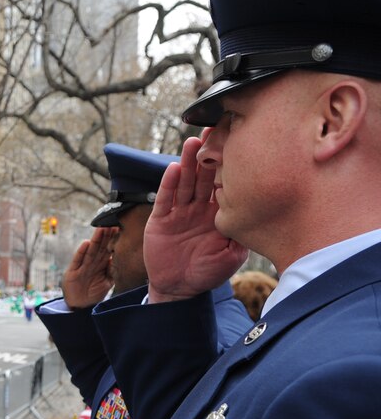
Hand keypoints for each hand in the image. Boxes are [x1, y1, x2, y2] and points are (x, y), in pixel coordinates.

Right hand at [62, 227, 116, 308]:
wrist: (79, 305)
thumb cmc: (93, 293)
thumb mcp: (107, 282)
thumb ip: (112, 271)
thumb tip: (120, 260)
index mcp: (100, 264)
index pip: (107, 249)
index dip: (112, 239)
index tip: (119, 228)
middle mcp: (91, 263)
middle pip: (99, 247)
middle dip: (105, 235)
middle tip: (112, 223)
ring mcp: (82, 266)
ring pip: (90, 251)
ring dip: (95, 240)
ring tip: (101, 229)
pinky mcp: (73, 272)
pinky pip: (78, 260)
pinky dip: (81, 252)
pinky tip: (86, 243)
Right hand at [145, 134, 248, 302]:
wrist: (179, 288)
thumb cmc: (207, 272)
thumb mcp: (233, 256)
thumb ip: (242, 235)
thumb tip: (258, 215)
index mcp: (217, 213)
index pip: (224, 183)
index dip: (229, 164)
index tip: (237, 142)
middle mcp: (199, 208)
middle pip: (203, 176)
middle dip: (208, 154)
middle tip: (215, 129)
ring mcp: (179, 212)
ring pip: (184, 182)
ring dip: (187, 163)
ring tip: (192, 143)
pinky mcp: (161, 220)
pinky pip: (165, 199)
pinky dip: (168, 184)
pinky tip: (172, 168)